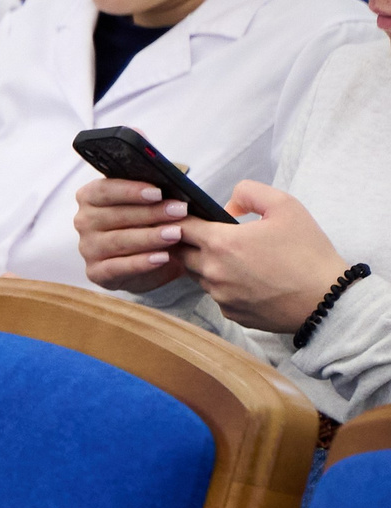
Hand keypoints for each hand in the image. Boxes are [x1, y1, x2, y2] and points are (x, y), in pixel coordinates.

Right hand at [75, 177, 192, 293]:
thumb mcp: (147, 208)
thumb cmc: (146, 226)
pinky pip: (117, 267)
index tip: (158, 193)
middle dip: (151, 213)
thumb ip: (151, 199)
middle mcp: (83, 221)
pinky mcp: (95, 272)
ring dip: (149, 237)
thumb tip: (171, 195)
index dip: (131, 190)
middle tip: (179, 211)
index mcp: (89, 197)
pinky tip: (162, 258)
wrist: (148, 263)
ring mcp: (87, 248)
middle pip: (115, 215)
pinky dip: (141, 263)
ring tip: (176, 234)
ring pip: (118, 240)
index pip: (104, 190)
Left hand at [176, 182, 351, 333]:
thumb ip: (249, 193)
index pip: (179, 226)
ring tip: (231, 256)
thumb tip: (227, 206)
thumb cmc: (308, 253)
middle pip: (181, 252)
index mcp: (220, 243)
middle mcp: (213, 272)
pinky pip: (216, 294)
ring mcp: (220, 296)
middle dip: (187, 241)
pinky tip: (246, 279)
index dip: (180, 218)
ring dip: (205, 263)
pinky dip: (223, 285)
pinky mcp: (232, 313)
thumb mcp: (285, 206)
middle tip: (206, 234)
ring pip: (197, 274)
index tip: (187, 215)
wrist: (329, 302)